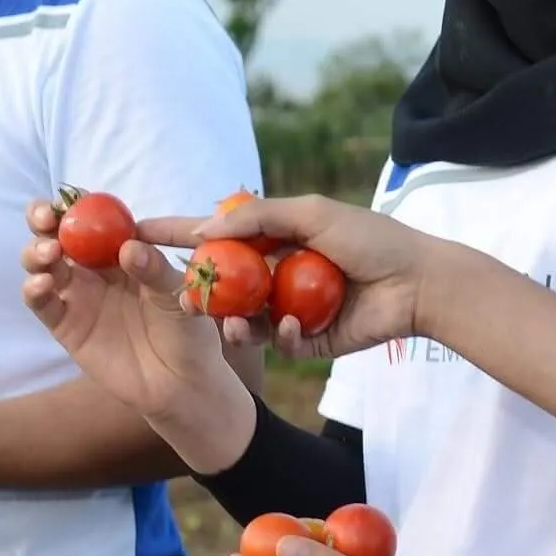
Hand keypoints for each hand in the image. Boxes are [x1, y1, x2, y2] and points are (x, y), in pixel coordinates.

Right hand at [19, 201, 251, 464]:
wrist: (182, 383)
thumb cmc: (188, 332)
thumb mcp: (180, 296)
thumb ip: (155, 272)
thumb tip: (129, 248)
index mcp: (123, 251)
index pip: (93, 219)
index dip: (76, 205)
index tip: (69, 199)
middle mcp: (95, 269)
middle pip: (58, 234)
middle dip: (44, 220)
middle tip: (46, 219)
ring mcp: (78, 295)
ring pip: (43, 264)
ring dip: (37, 252)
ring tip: (49, 253)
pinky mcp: (66, 325)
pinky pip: (42, 303)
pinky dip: (34, 290)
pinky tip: (42, 284)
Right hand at [136, 193, 442, 360]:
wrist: (418, 282)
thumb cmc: (371, 238)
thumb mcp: (312, 214)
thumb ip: (257, 217)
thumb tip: (201, 229)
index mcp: (273, 238)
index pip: (215, 234)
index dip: (175, 233)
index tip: (136, 231)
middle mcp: (274, 273)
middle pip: (221, 284)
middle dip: (196, 292)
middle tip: (179, 298)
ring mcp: (288, 308)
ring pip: (243, 320)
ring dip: (233, 321)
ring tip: (234, 321)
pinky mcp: (308, 339)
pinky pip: (281, 341)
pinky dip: (283, 333)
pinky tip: (296, 323)